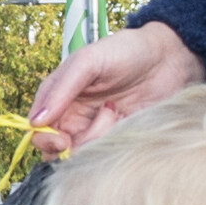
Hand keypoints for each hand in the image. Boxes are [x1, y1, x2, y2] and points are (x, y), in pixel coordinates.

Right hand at [29, 22, 201, 154]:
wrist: (170, 57)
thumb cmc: (126, 50)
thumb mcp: (88, 61)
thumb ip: (60, 89)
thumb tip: (36, 121)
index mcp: (60, 96)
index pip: (38, 127)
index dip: (44, 139)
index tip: (60, 140)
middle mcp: (74, 115)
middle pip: (56, 148)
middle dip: (69, 146)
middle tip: (89, 132)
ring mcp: (96, 128)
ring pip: (80, 153)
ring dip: (95, 138)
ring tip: (114, 112)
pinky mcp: (117, 138)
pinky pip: (103, 154)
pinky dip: (110, 142)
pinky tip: (123, 119)